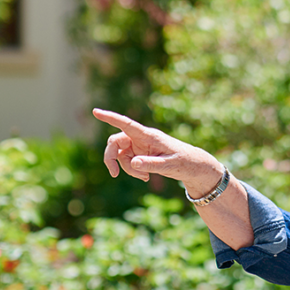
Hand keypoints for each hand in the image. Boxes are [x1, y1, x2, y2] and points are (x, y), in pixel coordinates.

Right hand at [93, 108, 222, 195]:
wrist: (193, 166)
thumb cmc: (184, 162)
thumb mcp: (169, 165)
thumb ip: (151, 164)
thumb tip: (133, 163)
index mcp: (149, 135)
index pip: (126, 124)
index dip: (110, 118)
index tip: (96, 112)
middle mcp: (141, 137)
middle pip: (115, 142)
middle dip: (111, 158)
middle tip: (114, 174)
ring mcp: (139, 145)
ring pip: (121, 155)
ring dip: (127, 169)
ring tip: (144, 178)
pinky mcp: (140, 153)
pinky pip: (127, 161)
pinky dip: (132, 171)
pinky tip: (146, 177)